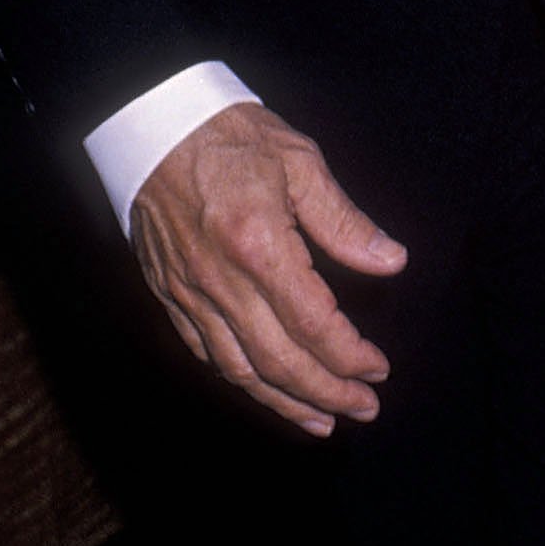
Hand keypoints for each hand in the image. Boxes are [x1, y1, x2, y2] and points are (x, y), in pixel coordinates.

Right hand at [130, 102, 406, 437]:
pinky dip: (239, 379)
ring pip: (238, 368)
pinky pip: (205, 351)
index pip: (313, 323)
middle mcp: (220, 279)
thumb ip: (345, 221)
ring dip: (284, 402)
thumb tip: (392, 262)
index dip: (349, 355)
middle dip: (326, 392)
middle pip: (278, 360)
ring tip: (322, 421)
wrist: (153, 124)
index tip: (378, 368)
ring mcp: (188, 291)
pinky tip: (265, 390)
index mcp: (258, 244)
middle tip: (363, 409)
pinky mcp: (168, 293)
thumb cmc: (232, 135)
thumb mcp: (300, 162)